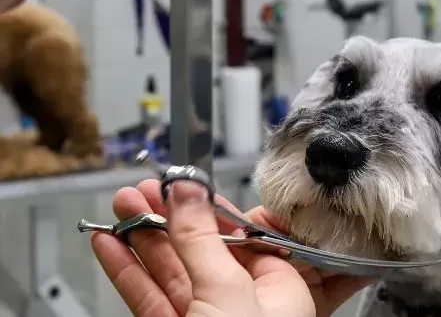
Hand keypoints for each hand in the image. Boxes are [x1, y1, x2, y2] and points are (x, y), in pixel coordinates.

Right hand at [91, 178, 371, 316]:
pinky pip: (150, 298)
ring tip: (121, 208)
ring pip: (171, 273)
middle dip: (166, 218)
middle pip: (201, 251)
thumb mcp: (227, 292)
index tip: (181, 186)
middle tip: (142, 191)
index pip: (240, 237)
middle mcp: (244, 307)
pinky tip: (112, 247)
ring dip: (141, 239)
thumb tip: (189, 193)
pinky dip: (128, 272)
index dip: (207, 209)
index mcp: (279, 292)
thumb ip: (203, 240)